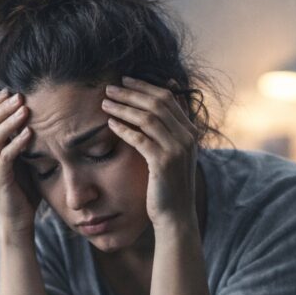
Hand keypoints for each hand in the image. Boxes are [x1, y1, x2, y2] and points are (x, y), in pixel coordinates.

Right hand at [0, 89, 42, 235]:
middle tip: (19, 94)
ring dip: (9, 121)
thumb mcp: (27, 158)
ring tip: (24, 109)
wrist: (18, 219)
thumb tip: (46, 117)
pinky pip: (5, 157)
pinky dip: (16, 143)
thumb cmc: (25, 188)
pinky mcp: (0, 179)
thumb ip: (28, 140)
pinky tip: (29, 133)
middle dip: (3, 106)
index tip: (12, 89)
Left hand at [101, 76, 198, 229]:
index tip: (126, 80)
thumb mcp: (174, 154)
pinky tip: (109, 124)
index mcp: (190, 131)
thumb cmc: (169, 184)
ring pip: (148, 118)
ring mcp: (177, 149)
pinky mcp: (163, 163)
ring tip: (105, 102)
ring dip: (123, 107)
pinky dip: (123, 129)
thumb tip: (162, 103)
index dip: (145, 86)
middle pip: (157, 103)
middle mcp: (187, 137)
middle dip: (132, 92)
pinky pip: (140, 139)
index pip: (168, 98)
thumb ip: (170, 130)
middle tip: (110, 87)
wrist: (175, 214)